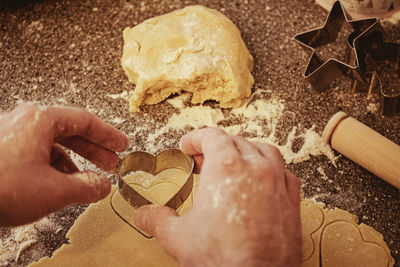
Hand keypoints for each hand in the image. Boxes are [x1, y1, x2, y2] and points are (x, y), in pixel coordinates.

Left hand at [0, 103, 128, 225]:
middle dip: (94, 149)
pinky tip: (60, 183)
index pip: (86, 121)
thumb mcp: (54, 190)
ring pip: (53, 144)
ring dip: (74, 161)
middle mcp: (25, 121)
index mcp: (41, 119)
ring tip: (87, 178)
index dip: (109, 135)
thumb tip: (103, 185)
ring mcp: (11, 134)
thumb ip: (86, 186)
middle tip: (111, 161)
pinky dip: (54, 167)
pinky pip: (36, 153)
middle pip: (71, 130)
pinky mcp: (2, 151)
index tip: (121, 144)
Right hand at [134, 128, 300, 266]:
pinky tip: (260, 181)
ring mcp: (277, 183)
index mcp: (226, 168)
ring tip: (232, 164)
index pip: (211, 137)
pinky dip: (270, 170)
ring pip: (263, 151)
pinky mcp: (291, 200)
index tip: (189, 147)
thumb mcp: (178, 237)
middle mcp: (255, 169)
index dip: (196, 139)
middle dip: (215, 147)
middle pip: (235, 142)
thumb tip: (145, 215)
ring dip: (245, 152)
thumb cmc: (223, 259)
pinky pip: (283, 173)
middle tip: (202, 161)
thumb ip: (157, 219)